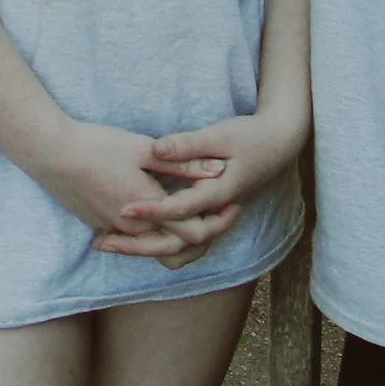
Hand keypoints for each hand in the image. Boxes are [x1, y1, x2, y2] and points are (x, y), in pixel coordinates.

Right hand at [24, 118, 222, 259]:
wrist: (50, 154)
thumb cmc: (98, 146)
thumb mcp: (144, 149)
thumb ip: (183, 164)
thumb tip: (219, 171)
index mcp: (149, 209)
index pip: (194, 233)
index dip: (216, 222)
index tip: (230, 206)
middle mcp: (133, 228)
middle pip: (176, 247)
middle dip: (200, 234)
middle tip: (218, 214)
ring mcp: (113, 229)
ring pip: (152, 245)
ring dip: (173, 234)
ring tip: (189, 212)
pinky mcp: (98, 224)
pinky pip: (130, 238)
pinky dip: (148, 231)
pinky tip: (152, 211)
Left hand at [94, 109, 308, 269]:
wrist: (280, 146)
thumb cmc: (250, 136)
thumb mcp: (221, 134)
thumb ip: (188, 145)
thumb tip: (157, 148)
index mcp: (220, 193)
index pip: (181, 210)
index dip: (152, 211)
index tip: (124, 208)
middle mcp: (217, 215)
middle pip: (177, 246)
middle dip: (139, 246)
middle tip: (104, 242)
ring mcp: (215, 220)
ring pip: (181, 251)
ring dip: (147, 250)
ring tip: (111, 243)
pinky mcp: (210, 218)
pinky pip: (183, 242)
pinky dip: (160, 243)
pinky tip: (134, 233)